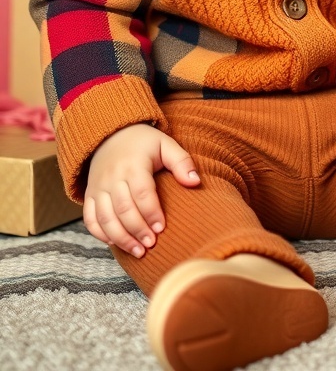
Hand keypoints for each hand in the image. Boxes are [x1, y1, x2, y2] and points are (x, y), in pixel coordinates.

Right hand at [83, 123, 199, 256]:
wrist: (111, 134)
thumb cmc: (144, 143)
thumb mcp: (165, 144)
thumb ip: (182, 162)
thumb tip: (195, 182)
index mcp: (133, 164)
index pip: (142, 193)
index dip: (151, 213)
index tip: (162, 228)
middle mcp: (112, 177)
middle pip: (123, 209)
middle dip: (138, 230)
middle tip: (152, 244)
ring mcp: (98, 187)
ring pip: (105, 218)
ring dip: (121, 238)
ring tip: (138, 252)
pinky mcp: (90, 194)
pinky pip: (90, 218)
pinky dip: (100, 234)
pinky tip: (115, 243)